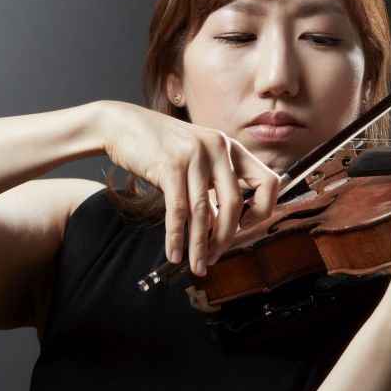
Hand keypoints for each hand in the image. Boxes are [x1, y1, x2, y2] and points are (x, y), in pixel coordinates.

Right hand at [100, 101, 279, 274]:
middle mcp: (219, 148)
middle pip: (234, 203)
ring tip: (198, 266)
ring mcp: (195, 154)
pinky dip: (177, 236)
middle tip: (215, 258)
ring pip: (204, 211)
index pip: (268, 181)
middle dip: (226, 237)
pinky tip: (175, 253)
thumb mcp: (195, 164)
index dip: (262, 210)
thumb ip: (210, 191)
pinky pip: (178, 209)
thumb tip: (218, 227)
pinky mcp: (170, 164)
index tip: (245, 227)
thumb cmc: (160, 147)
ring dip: (200, 245)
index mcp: (231, 148)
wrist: (122, 124)